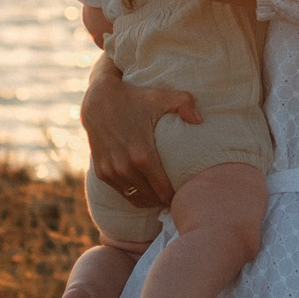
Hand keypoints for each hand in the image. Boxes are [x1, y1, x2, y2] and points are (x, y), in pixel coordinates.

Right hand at [80, 58, 199, 206]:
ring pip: (136, 198)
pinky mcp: (102, 172)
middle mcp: (125, 167)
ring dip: (151, 200)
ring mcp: (111, 171)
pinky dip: (135, 195)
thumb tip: (200, 120)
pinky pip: (123, 193)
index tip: (186, 194)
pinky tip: (147, 192)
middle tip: (179, 199)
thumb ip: (184, 104)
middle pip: (152, 196)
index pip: (163, 189)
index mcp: (142, 155)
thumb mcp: (160, 97)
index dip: (176, 196)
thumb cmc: (133, 98)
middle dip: (165, 200)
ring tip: (164, 198)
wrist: (98, 100)